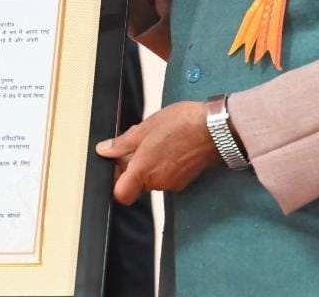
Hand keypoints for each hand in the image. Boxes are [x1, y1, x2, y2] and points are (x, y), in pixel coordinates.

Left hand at [95, 101, 218, 203]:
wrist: (214, 129)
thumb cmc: (181, 124)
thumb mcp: (145, 128)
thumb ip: (122, 143)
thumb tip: (104, 150)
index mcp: (144, 170)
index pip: (121, 194)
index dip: (115, 181)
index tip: (116, 163)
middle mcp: (157, 182)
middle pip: (136, 184)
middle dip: (133, 166)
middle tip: (137, 144)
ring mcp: (172, 183)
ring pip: (151, 179)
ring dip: (149, 164)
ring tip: (156, 140)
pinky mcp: (184, 180)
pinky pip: (166, 176)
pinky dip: (163, 164)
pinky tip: (169, 145)